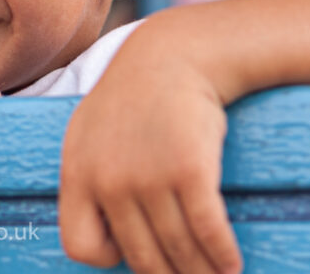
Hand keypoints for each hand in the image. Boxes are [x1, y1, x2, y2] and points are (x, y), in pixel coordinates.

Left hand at [58, 19, 241, 273]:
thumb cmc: (132, 100)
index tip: (131, 249)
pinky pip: (208, 232)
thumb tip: (104, 239)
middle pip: (140, 258)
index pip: (80, 246)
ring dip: (201, 272)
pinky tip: (232, 263)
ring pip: (177, 250)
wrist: (171, 57)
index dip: (109, 256)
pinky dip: (223, 256)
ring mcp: (147, 175)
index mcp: (77, 173)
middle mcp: (108, 179)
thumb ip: (89, 180)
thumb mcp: (87, 135)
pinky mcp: (188, 169)